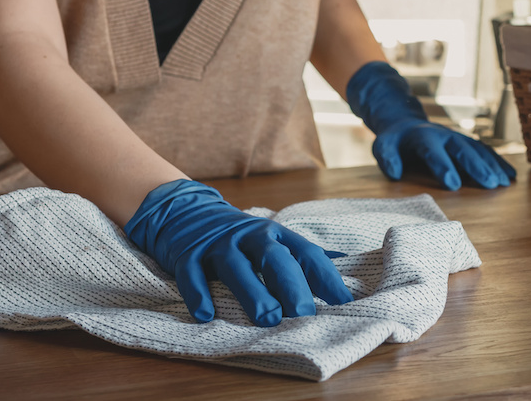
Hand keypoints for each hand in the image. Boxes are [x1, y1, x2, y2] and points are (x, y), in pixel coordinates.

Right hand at [124, 180, 353, 325]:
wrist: (185, 211)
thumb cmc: (239, 238)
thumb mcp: (270, 240)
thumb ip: (300, 257)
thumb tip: (345, 269)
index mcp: (275, 234)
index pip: (306, 252)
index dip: (326, 277)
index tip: (343, 304)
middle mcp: (249, 236)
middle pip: (274, 258)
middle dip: (291, 286)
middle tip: (304, 315)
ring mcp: (218, 245)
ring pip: (236, 267)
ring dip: (253, 293)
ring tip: (268, 319)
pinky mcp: (187, 254)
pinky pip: (192, 274)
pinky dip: (198, 294)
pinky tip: (206, 315)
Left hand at [347, 61, 515, 189]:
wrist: (405, 123)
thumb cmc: (394, 141)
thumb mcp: (383, 146)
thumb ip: (387, 157)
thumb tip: (395, 173)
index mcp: (422, 137)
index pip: (433, 152)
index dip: (443, 167)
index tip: (453, 185)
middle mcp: (444, 135)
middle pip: (462, 150)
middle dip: (477, 166)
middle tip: (490, 184)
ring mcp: (457, 137)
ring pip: (477, 149)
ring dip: (492, 165)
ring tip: (503, 183)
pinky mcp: (465, 142)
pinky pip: (484, 151)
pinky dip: (498, 162)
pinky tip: (510, 175)